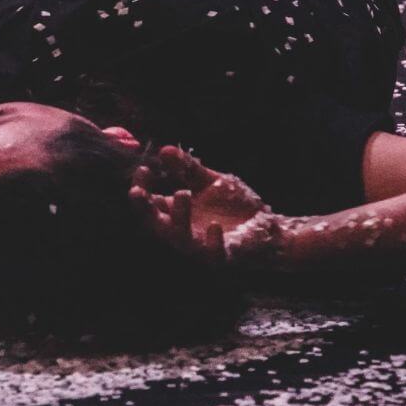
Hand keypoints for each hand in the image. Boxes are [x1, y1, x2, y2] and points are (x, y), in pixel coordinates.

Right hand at [128, 145, 263, 265]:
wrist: (267, 224)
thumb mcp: (211, 181)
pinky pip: (212, 255)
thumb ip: (189, 168)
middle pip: (153, 223)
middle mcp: (182, 230)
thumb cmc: (234, 204)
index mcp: (176, 211)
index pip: (149, 201)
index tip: (144, 168)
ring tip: (183, 192)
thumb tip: (165, 149)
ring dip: (178, 217)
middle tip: (138, 191)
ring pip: (179, 238)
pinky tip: (214, 226)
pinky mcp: (221, 255)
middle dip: (143, 208)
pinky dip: (212, 243)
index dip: (141, 186)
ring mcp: (200, 245)